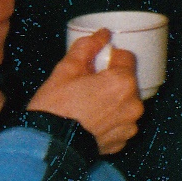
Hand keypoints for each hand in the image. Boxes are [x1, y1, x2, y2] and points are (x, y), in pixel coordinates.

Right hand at [28, 30, 142, 154]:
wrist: (48, 146)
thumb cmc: (55, 109)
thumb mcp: (65, 71)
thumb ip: (86, 48)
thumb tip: (101, 34)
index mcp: (122, 81)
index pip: (124, 57)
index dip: (106, 59)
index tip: (90, 67)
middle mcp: (133, 103)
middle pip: (124, 83)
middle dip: (108, 83)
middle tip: (83, 90)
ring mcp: (128, 125)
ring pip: (122, 105)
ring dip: (110, 104)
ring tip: (84, 111)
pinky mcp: (120, 142)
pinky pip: (118, 126)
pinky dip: (107, 124)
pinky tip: (88, 125)